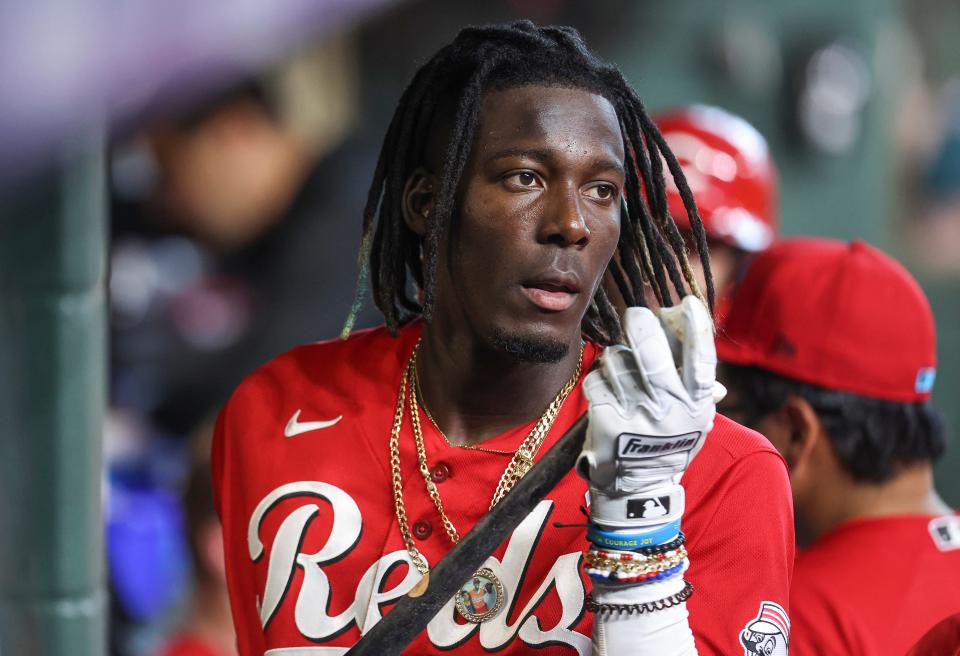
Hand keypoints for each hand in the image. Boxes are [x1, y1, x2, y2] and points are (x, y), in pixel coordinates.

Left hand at [578, 296, 722, 534]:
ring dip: (614, 359)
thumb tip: (708, 359)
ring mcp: (637, 415)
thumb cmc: (666, 447)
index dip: (697, 329)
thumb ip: (698, 389)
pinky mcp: (608, 422)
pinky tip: (604, 391)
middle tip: (635, 314)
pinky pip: (596, 381)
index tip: (688, 304)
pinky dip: (597, 381)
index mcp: (695, 404)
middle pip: (653, 355)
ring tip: (619, 369)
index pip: (701, 360)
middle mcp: (668, 409)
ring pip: (618, 363)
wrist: (638, 492)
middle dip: (641, 327)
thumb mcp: (693, 423)